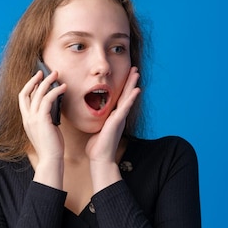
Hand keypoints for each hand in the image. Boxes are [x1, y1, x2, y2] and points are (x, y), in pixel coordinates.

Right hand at [18, 70, 66, 187]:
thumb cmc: (52, 147)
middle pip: (26, 92)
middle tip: (45, 72)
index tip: (38, 79)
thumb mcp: (47, 129)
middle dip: (35, 80)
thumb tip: (53, 107)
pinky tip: (63, 88)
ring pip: (38, 93)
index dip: (29, 86)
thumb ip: (46, 118)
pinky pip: (48, 99)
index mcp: (27, 120)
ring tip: (57, 75)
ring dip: (47, 82)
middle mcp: (27, 118)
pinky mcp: (42, 119)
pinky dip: (56, 91)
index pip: (23, 98)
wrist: (51, 159)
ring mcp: (33, 118)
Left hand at [87, 67, 140, 189]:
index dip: (123, 86)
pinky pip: (125, 108)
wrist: (100, 158)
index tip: (126, 75)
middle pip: (126, 95)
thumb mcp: (96, 129)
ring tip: (137, 73)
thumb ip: (97, 121)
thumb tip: (91, 116)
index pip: (119, 98)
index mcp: (113, 116)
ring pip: (128, 98)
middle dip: (130, 81)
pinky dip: (131, 99)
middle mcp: (118, 116)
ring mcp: (119, 118)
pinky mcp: (118, 122)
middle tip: (134, 68)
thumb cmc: (97, 146)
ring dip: (132, 85)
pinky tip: (136, 90)